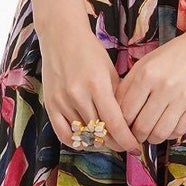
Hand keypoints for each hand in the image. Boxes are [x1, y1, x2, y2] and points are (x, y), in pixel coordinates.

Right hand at [38, 23, 140, 154]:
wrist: (61, 38)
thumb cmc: (91, 52)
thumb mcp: (111, 72)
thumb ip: (119, 98)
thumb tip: (131, 123)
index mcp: (97, 85)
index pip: (114, 123)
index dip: (126, 140)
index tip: (135, 147)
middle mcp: (78, 96)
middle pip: (99, 132)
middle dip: (115, 142)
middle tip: (124, 143)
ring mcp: (62, 101)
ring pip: (84, 135)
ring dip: (98, 141)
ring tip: (109, 139)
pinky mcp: (50, 105)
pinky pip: (64, 134)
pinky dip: (78, 142)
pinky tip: (88, 139)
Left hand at [116, 24, 185, 146]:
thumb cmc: (173, 55)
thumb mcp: (146, 63)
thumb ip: (128, 85)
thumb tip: (116, 111)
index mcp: (146, 74)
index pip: (126, 112)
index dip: (122, 125)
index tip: (124, 128)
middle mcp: (163, 87)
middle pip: (142, 126)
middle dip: (136, 136)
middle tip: (137, 136)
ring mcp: (183, 98)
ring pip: (160, 133)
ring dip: (153, 139)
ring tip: (151, 135)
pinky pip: (179, 130)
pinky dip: (170, 134)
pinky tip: (168, 128)